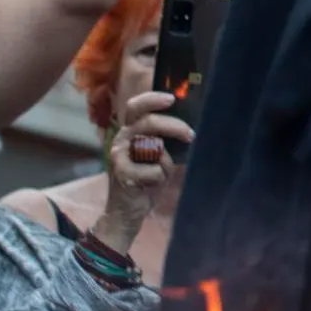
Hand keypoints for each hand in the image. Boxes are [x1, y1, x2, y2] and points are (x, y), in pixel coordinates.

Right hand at [98, 91, 192, 250]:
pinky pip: (155, 170)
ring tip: (161, 174)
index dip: (152, 99)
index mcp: (129, 131)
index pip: (135, 106)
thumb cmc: (147, 180)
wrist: (127, 211)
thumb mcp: (158, 155)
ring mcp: (119, 155)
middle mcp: (121, 139)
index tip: (172, 99)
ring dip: (167, 163)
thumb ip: (165, 139)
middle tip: (191, 135)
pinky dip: (161, 178)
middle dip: (174, 126)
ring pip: (156, 148)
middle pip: (148, 121)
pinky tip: (151, 185)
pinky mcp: (122, 173)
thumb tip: (189, 126)